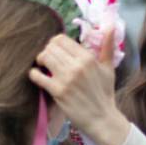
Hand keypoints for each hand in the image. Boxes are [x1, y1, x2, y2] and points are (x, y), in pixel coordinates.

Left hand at [29, 29, 130, 144]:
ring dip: (40, 61)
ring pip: (44, 57)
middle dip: (47, 52)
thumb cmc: (105, 93)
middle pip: (51, 47)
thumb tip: (111, 25)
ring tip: (43, 67)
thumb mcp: (109, 68)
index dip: (55, 43)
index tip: (56, 51)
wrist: (102, 118)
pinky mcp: (58, 91)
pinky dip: (34, 74)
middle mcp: (77, 65)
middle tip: (48, 60)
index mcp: (88, 57)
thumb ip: (107, 46)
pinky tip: (38, 76)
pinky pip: (37, 76)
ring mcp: (66, 78)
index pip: (61, 39)